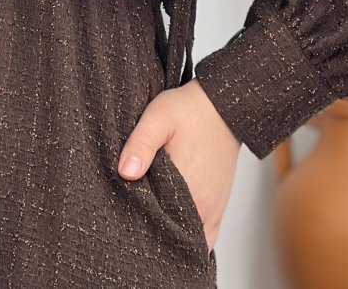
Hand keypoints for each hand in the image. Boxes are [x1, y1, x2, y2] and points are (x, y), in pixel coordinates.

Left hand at [117, 79, 241, 251]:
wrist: (222, 106)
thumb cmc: (189, 110)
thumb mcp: (158, 117)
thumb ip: (141, 144)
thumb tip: (126, 172)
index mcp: (186, 188)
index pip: (157, 225)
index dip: (138, 224)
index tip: (125, 216)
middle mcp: (202, 206)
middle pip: (173, 235)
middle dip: (152, 233)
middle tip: (134, 220)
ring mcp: (212, 210)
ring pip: (189, 240)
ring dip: (171, 236)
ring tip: (150, 224)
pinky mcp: (218, 208)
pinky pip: (205, 239)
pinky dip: (190, 239)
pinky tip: (173, 231)